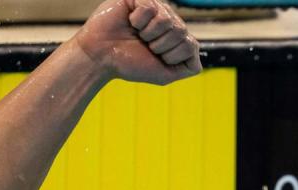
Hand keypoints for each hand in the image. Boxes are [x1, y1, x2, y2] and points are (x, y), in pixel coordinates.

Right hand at [74, 0, 201, 84]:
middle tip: (143, 45)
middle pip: (181, 32)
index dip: (171, 57)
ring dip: (148, 34)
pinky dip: (138, 21)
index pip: (191, 45)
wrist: (100, 57)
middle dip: (160, 46)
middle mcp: (170, 19)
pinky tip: (130, 22)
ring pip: (168, 21)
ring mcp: (157, 7)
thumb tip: (197, 47)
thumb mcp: (164, 74)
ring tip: (137, 34)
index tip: (154, 57)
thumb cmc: (129, 64)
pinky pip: (150, 8)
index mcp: (177, 36)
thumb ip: (188, 66)